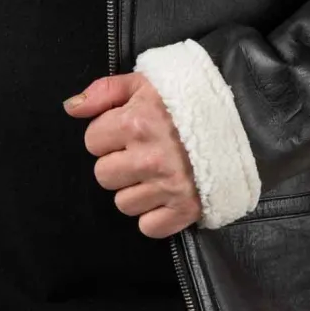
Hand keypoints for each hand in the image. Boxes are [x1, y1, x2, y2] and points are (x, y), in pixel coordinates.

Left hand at [63, 73, 201, 237]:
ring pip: (123, 203)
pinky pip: (148, 227)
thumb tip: (71, 108)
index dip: (106, 135)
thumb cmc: (183, 100)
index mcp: (136, 122)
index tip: (126, 130)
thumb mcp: (142, 83)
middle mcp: (149, 157)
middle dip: (117, 163)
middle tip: (140, 151)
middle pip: (103, 175)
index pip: (92, 141)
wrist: (239, 121)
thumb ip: (102, 92)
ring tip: (155, 171)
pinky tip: (165, 193)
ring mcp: (168, 186)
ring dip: (135, 189)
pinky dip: (155, 215)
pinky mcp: (186, 210)